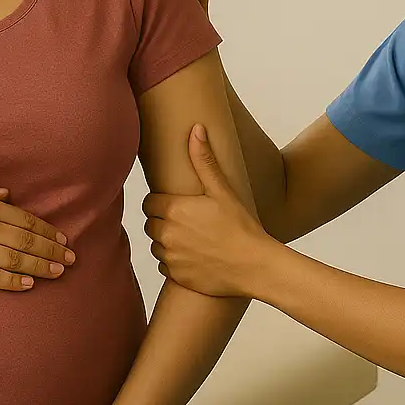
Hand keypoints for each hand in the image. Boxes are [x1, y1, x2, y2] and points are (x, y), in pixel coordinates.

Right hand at [0, 181, 74, 291]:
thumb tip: (7, 194)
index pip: (23, 219)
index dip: (46, 230)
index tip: (62, 239)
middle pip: (26, 241)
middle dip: (51, 251)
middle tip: (70, 259)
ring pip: (15, 261)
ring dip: (40, 267)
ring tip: (57, 273)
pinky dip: (13, 283)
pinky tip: (28, 285)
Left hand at [142, 125, 277, 298]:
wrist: (254, 266)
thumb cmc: (241, 226)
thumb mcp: (223, 190)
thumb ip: (204, 160)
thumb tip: (196, 129)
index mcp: (173, 210)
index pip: (149, 202)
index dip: (162, 202)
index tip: (178, 203)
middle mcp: (165, 234)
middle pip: (151, 223)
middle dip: (164, 220)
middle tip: (188, 220)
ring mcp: (169, 257)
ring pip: (156, 244)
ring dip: (167, 241)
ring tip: (192, 238)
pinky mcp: (175, 275)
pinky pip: (165, 265)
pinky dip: (175, 261)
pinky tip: (194, 256)